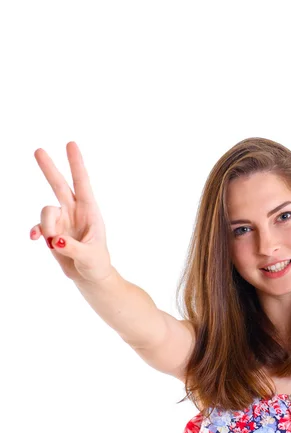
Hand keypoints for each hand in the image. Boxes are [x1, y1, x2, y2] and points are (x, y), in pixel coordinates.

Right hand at [30, 141, 113, 282]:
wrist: (89, 275)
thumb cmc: (97, 263)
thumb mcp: (90, 257)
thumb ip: (73, 248)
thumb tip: (55, 240)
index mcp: (90, 211)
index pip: (82, 183)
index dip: (76, 164)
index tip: (70, 143)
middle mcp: (74, 211)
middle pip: (59, 185)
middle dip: (49, 168)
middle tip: (38, 150)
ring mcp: (61, 220)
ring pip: (46, 211)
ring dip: (47, 226)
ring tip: (56, 243)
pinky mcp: (51, 232)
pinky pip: (38, 226)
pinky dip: (37, 232)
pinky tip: (37, 240)